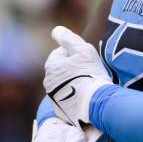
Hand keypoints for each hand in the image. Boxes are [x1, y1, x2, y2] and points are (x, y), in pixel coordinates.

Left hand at [44, 26, 111, 141]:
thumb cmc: (90, 74)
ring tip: (90, 86)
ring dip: (74, 83)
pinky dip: (75, 97)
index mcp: (52, 65)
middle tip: (90, 73)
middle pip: (62, 70)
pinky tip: (87, 98)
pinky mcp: (60, 110)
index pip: (61, 53)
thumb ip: (69, 38)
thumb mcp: (83, 50)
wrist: (94, 104)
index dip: (75, 54)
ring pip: (64, 85)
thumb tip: (56, 31)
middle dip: (73, 70)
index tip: (87, 60)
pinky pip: (68, 100)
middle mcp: (48, 82)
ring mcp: (53, 97)